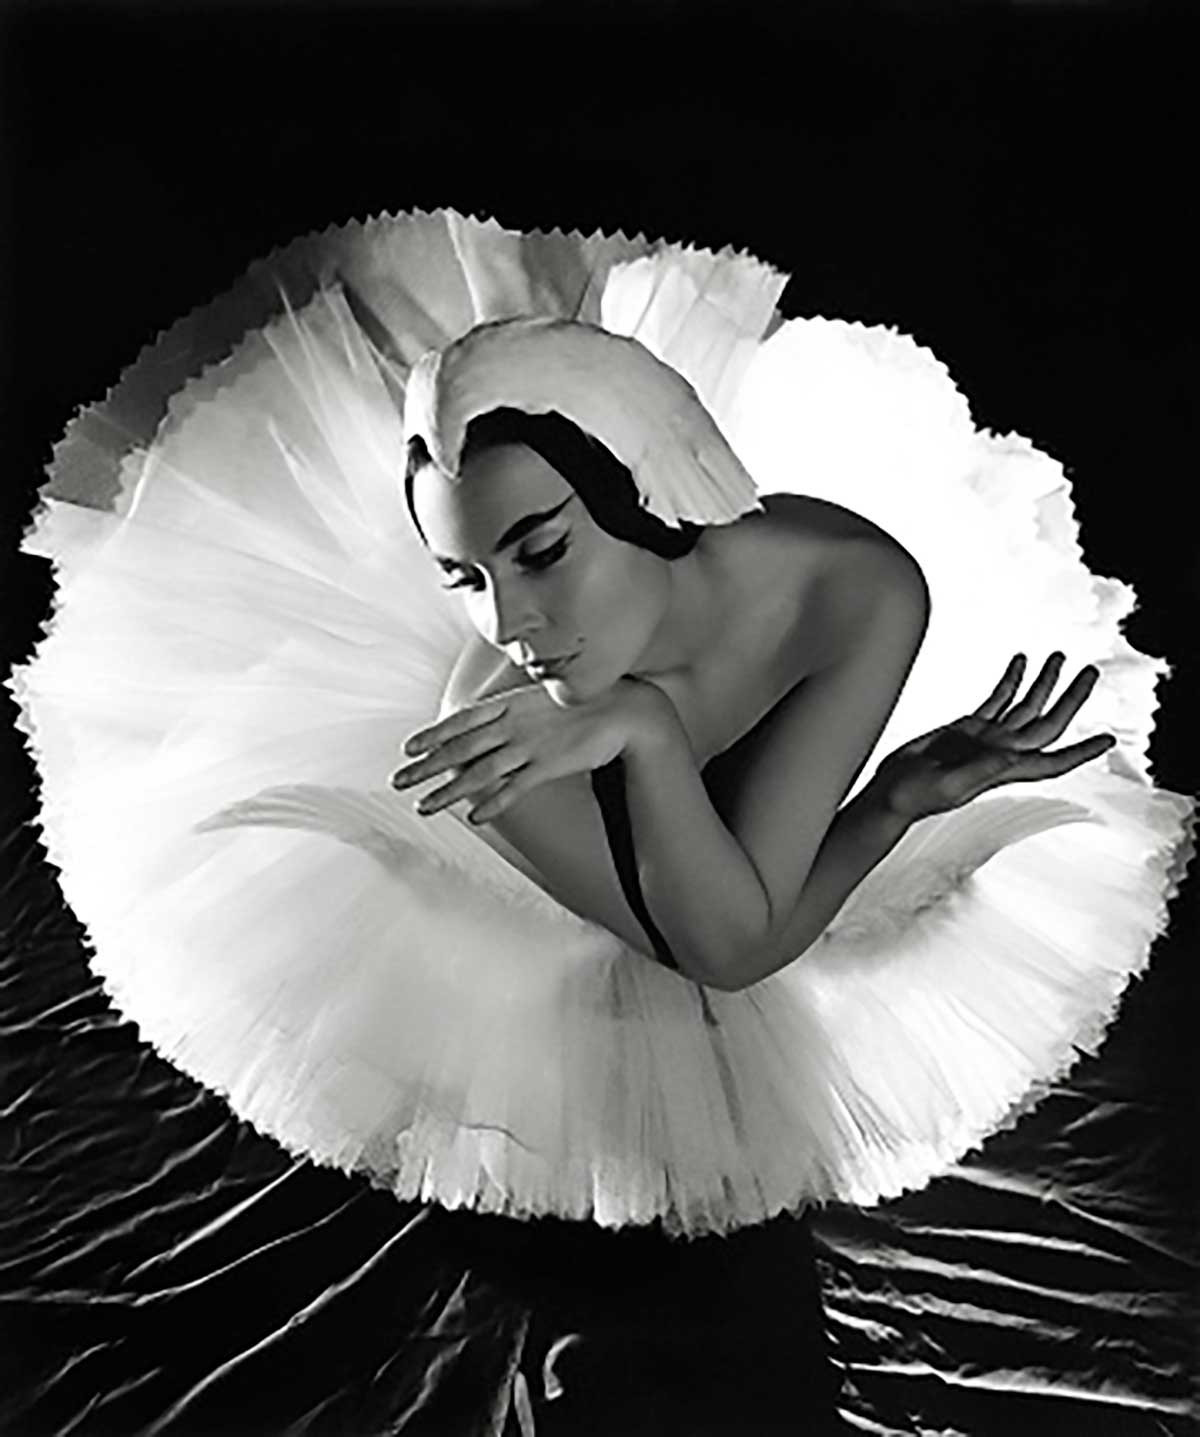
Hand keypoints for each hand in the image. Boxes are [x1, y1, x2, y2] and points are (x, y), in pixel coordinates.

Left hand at [390, 677, 664, 823]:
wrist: (624, 710)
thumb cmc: (582, 701)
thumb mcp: (541, 694)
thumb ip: (513, 707)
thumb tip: (491, 715)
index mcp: (509, 703)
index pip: (460, 721)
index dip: (432, 735)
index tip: (406, 748)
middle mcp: (513, 725)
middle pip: (460, 749)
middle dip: (425, 767)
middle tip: (397, 781)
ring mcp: (530, 746)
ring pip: (480, 772)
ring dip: (449, 792)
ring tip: (424, 807)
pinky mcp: (549, 766)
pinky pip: (514, 789)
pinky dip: (493, 803)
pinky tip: (474, 816)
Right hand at [871, 651, 1116, 823]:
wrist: (892, 789)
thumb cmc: (918, 796)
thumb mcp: (952, 785)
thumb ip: (984, 769)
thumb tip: (1015, 756)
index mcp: (1004, 769)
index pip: (1053, 760)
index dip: (1082, 751)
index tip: (1108, 739)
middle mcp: (1002, 752)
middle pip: (1048, 722)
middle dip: (1071, 698)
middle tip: (1091, 673)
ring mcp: (987, 737)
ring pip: (1025, 705)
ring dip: (1044, 683)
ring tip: (1058, 658)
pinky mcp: (968, 726)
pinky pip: (997, 699)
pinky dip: (1011, 681)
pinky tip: (1021, 663)